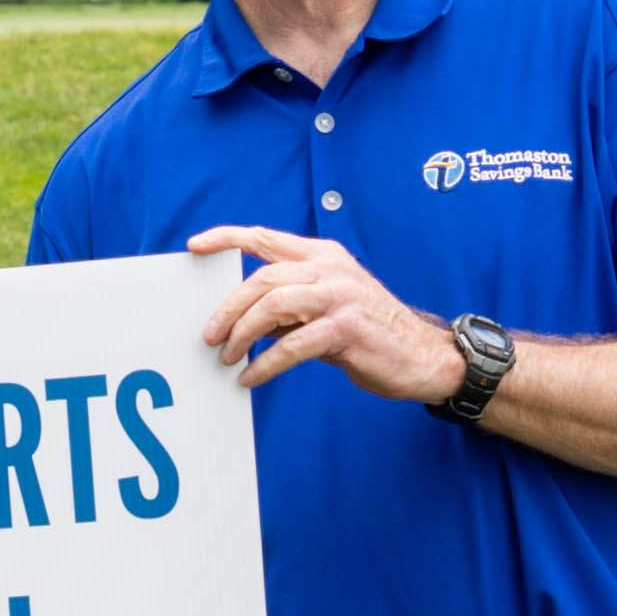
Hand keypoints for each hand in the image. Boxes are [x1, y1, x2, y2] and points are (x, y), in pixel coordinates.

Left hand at [189, 224, 463, 401]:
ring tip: (227, 358)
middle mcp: (331, 269)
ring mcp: (340, 297)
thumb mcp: (326, 307)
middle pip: (262, 278)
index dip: (226, 238)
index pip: (265, 237)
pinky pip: (292, 345)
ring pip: (273, 305)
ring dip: (242, 334)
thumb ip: (287, 305)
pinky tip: (251, 378)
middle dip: (228, 308)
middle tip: (209, 336)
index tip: (194, 246)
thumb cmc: (367, 332)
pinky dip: (265, 364)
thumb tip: (237, 318)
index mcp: (323, 256)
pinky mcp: (346, 329)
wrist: (422, 355)